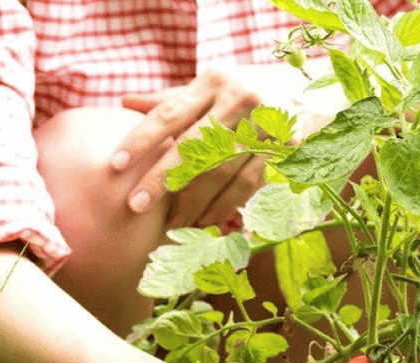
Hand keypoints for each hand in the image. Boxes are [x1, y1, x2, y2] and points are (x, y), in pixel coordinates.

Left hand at [112, 70, 267, 231]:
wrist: (304, 92)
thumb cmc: (241, 92)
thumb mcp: (208, 88)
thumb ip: (169, 99)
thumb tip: (125, 102)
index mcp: (213, 82)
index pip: (169, 113)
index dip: (140, 140)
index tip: (115, 166)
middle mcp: (239, 100)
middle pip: (192, 147)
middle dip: (161, 180)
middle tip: (135, 206)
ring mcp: (263, 127)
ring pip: (220, 172)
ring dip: (193, 202)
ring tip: (171, 224)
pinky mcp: (282, 151)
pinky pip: (246, 186)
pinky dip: (223, 207)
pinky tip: (205, 222)